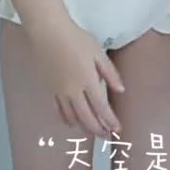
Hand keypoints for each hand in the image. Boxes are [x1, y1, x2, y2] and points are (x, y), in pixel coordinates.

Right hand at [26, 19, 124, 138]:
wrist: (48, 32)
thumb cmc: (75, 38)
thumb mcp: (98, 52)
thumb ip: (110, 73)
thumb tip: (121, 90)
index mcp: (88, 80)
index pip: (101, 107)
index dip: (110, 121)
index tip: (117, 129)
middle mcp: (73, 90)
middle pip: (87, 118)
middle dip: (98, 130)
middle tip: (107, 136)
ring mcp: (59, 92)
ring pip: (72, 117)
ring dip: (84, 127)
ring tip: (93, 131)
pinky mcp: (49, 89)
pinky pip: (58, 111)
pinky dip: (66, 120)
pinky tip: (72, 123)